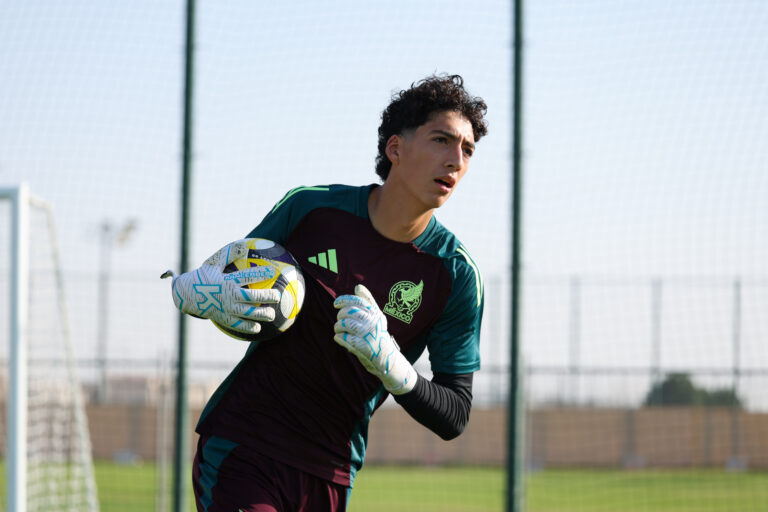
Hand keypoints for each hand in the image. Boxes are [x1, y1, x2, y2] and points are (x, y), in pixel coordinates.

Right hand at [161, 239, 280, 336]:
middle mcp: (228, 295)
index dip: (261, 274)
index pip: (247, 276)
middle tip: (278, 296)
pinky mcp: (223, 318)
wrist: (185, 294)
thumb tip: (244, 245)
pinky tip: (258, 328)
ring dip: (261, 315)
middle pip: (251, 297)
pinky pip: (237, 325)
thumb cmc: (203, 276)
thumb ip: (229, 254)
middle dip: (266, 297)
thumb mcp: (214, 263)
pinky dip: (247, 327)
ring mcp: (226, 308)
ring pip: (247, 313)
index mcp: (227, 280)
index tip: (273, 272)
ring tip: (272, 315)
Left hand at [333, 284, 416, 394]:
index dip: (345, 300)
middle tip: (340, 321)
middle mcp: (374, 322)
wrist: (388, 359)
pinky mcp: (364, 346)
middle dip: (340, 315)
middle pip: (350, 312)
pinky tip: (339, 338)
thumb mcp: (377, 317)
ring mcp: (369, 334)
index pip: (358, 301)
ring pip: (345, 324)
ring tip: (339, 330)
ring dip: (338, 327)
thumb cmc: (378, 335)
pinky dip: (339, 337)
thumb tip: (358, 286)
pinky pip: (344, 337)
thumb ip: (368, 302)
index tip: (336, 303)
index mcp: (376, 313)